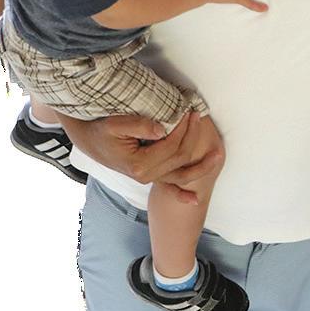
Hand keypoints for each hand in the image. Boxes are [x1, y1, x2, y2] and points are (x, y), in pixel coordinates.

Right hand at [59, 111, 223, 203]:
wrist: (90, 141)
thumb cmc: (101, 130)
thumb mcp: (115, 124)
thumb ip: (138, 125)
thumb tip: (163, 128)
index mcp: (139, 164)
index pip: (171, 145)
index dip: (182, 128)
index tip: (188, 111)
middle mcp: (146, 176)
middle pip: (180, 157)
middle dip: (192, 136)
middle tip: (198, 115)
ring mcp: (150, 178)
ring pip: (182, 175)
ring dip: (202, 166)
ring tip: (219, 154)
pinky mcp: (151, 176)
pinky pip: (170, 187)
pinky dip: (182, 194)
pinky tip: (195, 200)